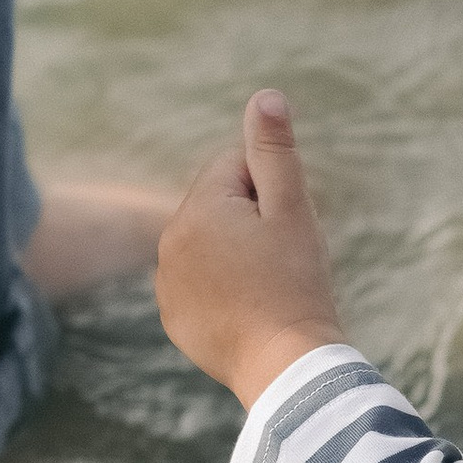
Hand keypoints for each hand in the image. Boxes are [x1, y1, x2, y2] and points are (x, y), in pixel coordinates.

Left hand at [154, 94, 349, 410]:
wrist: (284, 366)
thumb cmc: (296, 284)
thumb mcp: (293, 210)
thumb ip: (274, 152)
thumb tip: (264, 96)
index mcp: (198, 208)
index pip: (235, 166)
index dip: (271, 190)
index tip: (286, 227)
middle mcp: (169, 241)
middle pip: (219, 204)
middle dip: (251, 219)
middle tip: (281, 259)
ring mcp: (166, 283)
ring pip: (209, 244)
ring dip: (236, 252)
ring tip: (266, 287)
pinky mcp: (173, 317)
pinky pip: (199, 283)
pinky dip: (222, 289)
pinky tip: (249, 310)